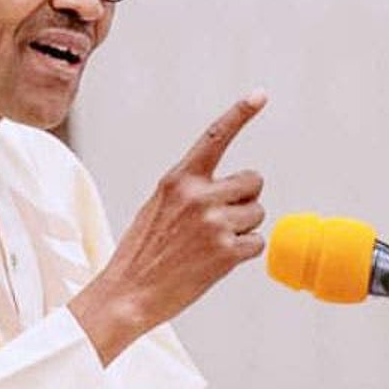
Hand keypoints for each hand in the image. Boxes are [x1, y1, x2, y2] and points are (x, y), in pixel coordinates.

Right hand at [71, 92, 266, 363]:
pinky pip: (256, 244)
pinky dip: (243, 253)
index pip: (215, 137)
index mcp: (179, 179)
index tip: (260, 94)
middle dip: (245, 199)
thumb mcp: (158, 206)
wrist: (128, 294)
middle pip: (253, 181)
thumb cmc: (142, 252)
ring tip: (210, 244)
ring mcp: (214, 224)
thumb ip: (190, 190)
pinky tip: (215, 261)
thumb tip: (230, 189)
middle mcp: (199, 195)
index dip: (240, 114)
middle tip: (220, 219)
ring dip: (243, 229)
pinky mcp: (226, 253)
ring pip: (257, 214)